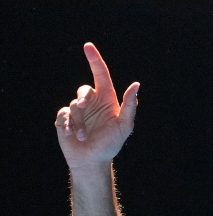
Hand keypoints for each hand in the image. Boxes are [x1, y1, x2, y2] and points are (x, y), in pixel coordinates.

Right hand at [55, 43, 138, 169]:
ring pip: (73, 106)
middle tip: (84, 106)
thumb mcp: (125, 125)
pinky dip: (68, 125)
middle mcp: (91, 102)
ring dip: (80, 122)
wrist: (93, 160)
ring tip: (84, 136)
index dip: (95, 60)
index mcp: (106, 99)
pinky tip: (73, 135)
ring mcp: (77, 110)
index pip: (100, 75)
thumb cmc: (111, 143)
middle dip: (84, 98)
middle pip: (84, 90)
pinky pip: (63, 115)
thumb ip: (130, 105)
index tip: (88, 46)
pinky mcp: (65, 119)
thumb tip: (136, 84)